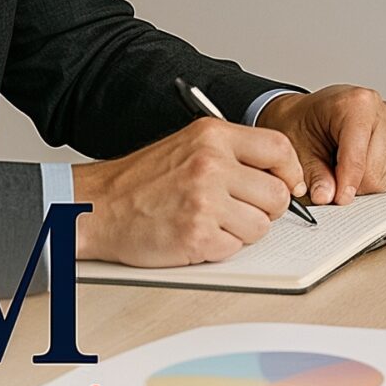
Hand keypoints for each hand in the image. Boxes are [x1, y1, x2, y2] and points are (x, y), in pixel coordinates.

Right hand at [69, 117, 305, 265]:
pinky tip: (195, 235)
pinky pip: (235, 248)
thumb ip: (234, 153)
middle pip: (277, 193)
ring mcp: (204, 201)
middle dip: (266, 208)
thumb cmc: (141, 181)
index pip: (279, 148)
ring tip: (211, 222)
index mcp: (213, 137)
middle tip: (240, 210)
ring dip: (242, 231)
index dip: (289, 171)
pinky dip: (219, 248)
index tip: (288, 184)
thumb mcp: (189, 145)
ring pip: (261, 226)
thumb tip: (283, 174)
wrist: (96, 207)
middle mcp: (212, 164)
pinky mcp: (197, 236)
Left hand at [254, 84, 385, 206]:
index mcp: (356, 104)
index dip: (347, 184)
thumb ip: (314, 174)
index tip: (337, 199)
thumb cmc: (304, 123)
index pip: (358, 157)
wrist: (308, 112)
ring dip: (364, 183)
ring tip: (342, 168)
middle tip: (332, 178)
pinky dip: (377, 180)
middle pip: (376, 172)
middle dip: (353, 185)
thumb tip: (325, 196)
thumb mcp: (298, 147)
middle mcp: (380, 112)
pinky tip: (358, 168)